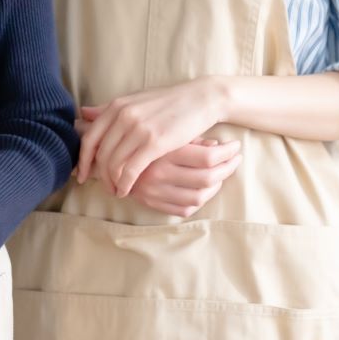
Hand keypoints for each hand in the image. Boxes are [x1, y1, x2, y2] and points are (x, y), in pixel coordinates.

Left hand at [77, 112, 242, 214]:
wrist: (201, 99)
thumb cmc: (168, 102)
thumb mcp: (135, 100)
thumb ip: (109, 109)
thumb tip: (83, 113)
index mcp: (116, 106)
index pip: (89, 138)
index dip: (82, 160)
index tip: (81, 174)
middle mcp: (123, 116)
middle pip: (100, 154)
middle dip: (99, 175)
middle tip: (104, 187)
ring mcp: (138, 129)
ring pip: (113, 163)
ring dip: (112, 182)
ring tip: (117, 191)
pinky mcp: (155, 142)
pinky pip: (131, 169)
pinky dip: (125, 183)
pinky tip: (127, 190)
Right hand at [126, 137, 242, 216]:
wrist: (103, 155)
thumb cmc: (137, 137)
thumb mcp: (160, 131)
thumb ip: (187, 139)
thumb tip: (215, 146)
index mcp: (163, 151)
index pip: (207, 157)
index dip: (227, 153)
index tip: (235, 146)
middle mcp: (159, 172)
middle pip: (207, 178)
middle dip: (228, 169)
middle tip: (235, 159)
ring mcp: (155, 190)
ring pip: (199, 196)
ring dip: (217, 186)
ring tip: (222, 174)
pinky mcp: (151, 203)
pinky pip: (184, 209)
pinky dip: (199, 201)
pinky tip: (205, 189)